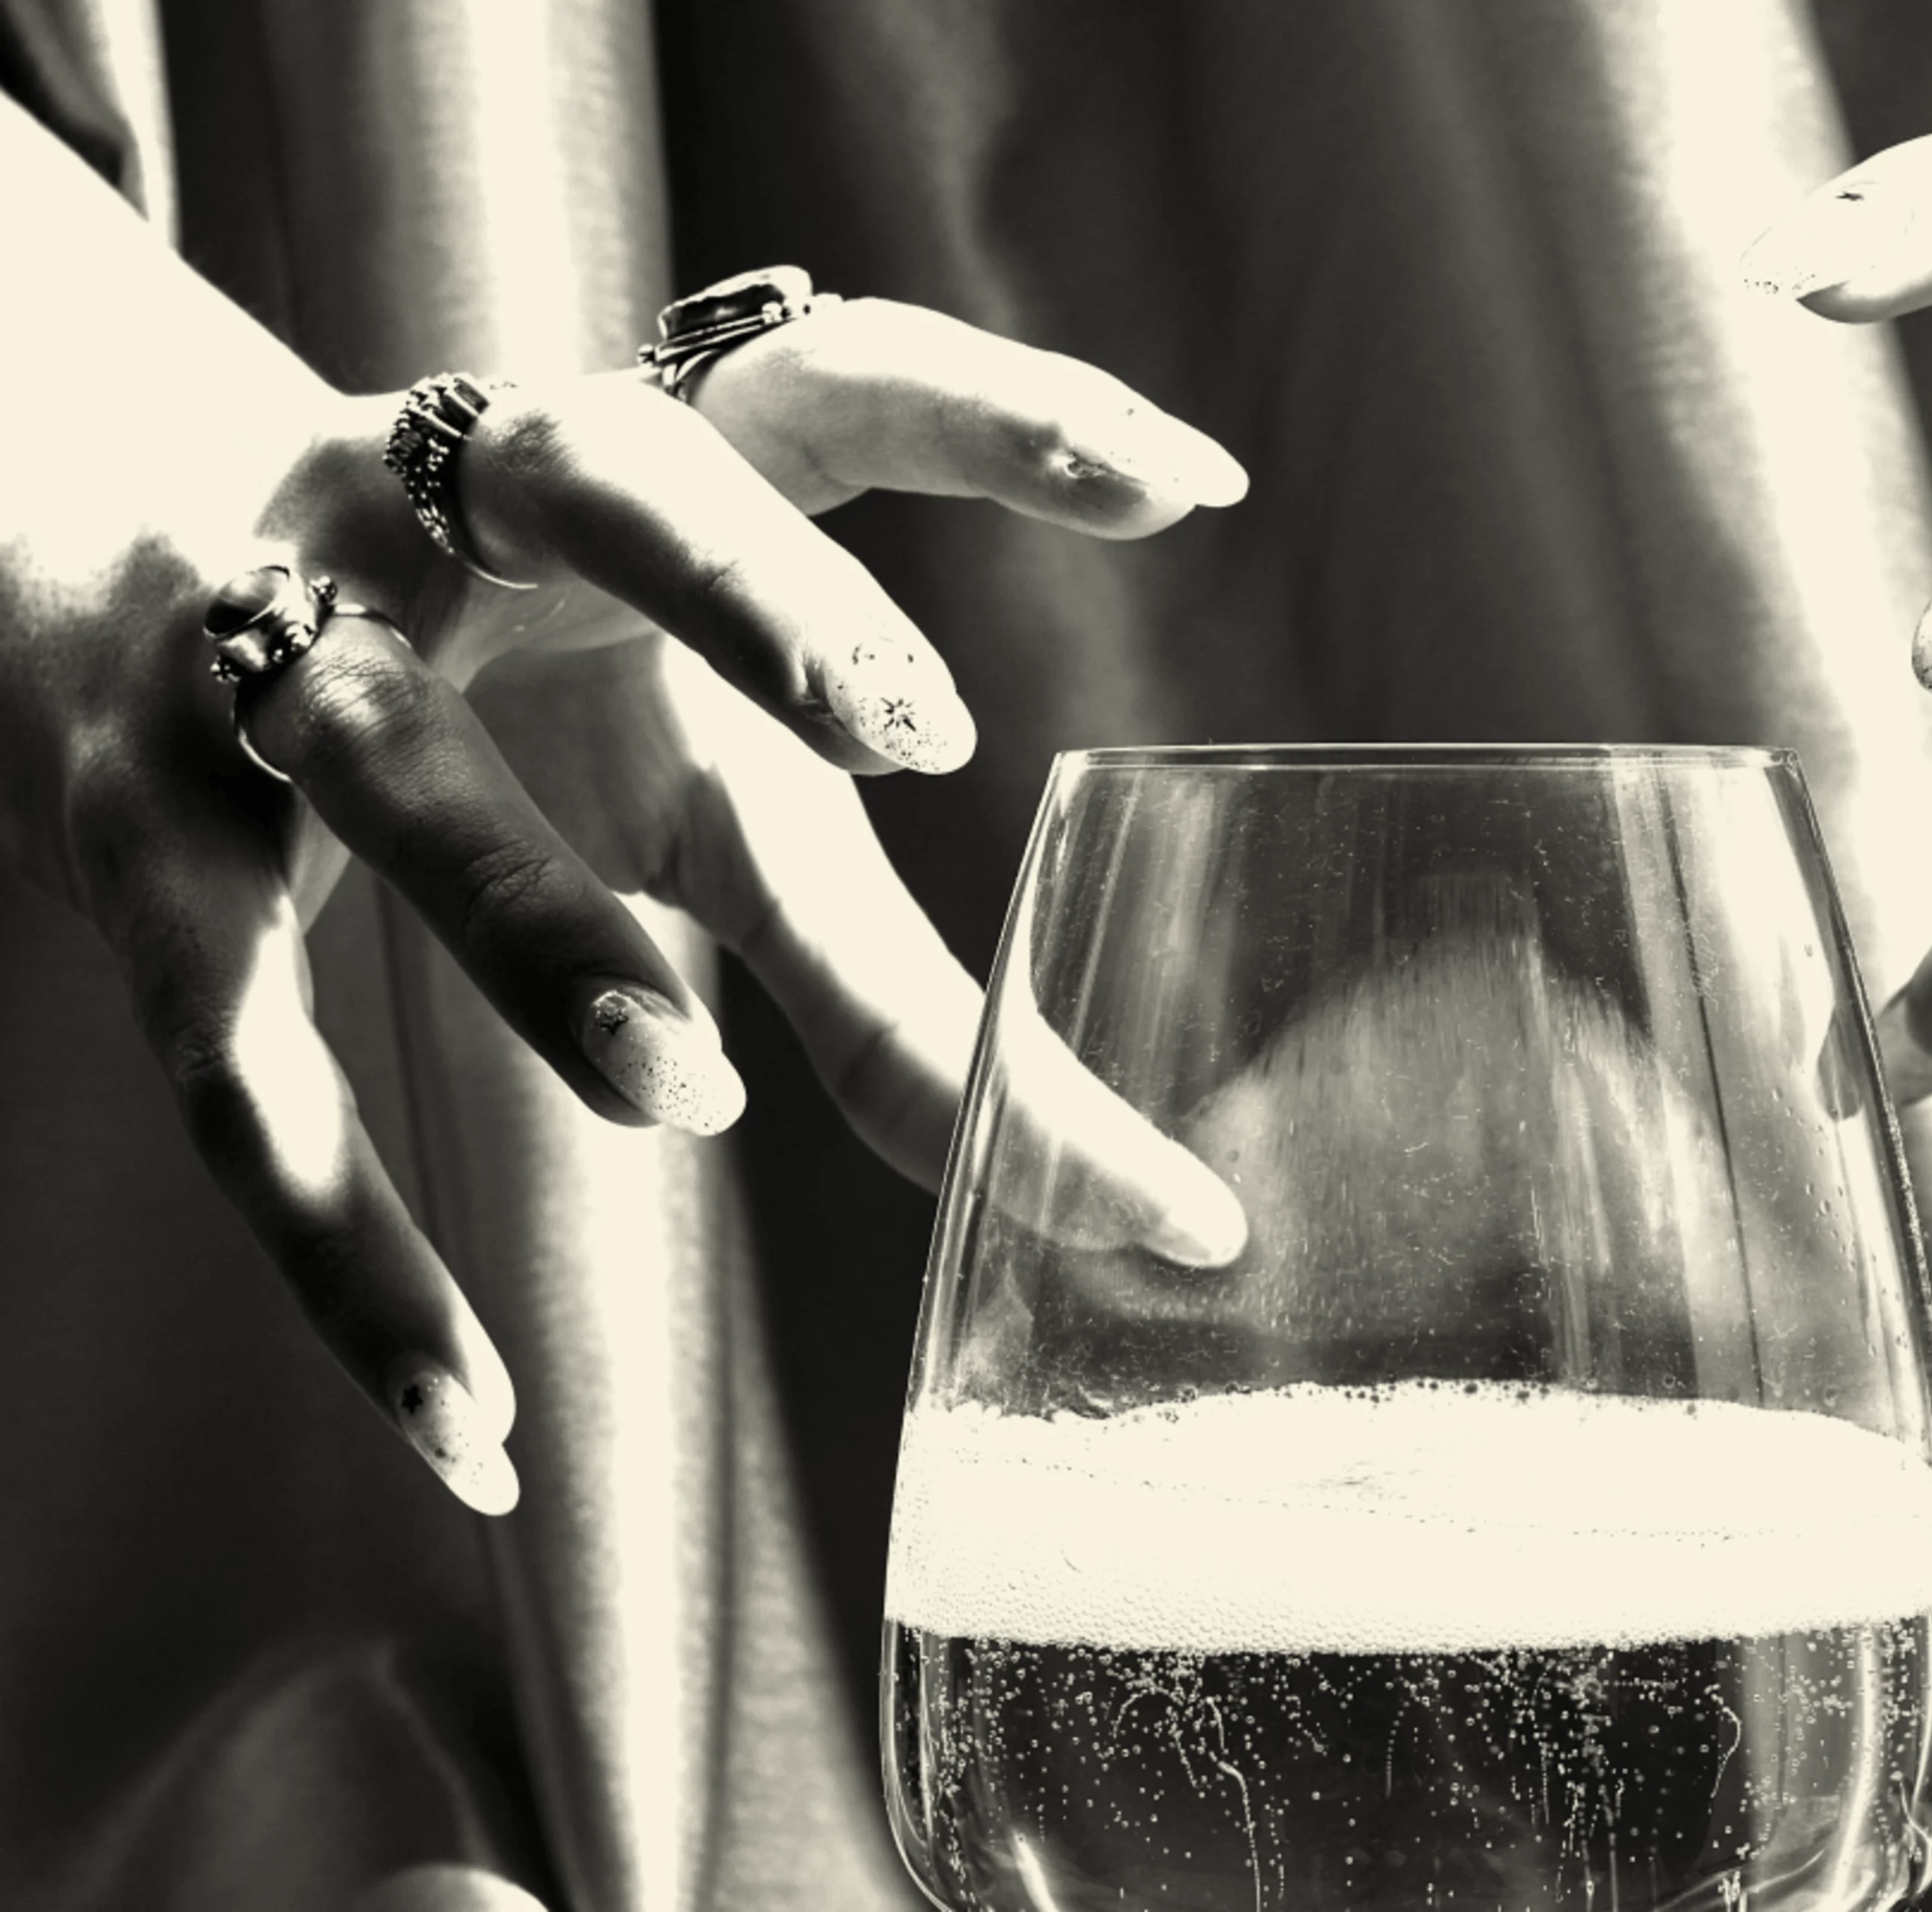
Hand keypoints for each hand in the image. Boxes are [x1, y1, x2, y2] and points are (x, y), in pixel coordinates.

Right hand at [0, 97, 1245, 1512]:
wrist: (98, 572)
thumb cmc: (509, 706)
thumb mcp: (695, 793)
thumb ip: (883, 979)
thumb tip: (1133, 1210)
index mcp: (623, 461)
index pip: (832, 377)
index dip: (998, 414)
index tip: (1184, 490)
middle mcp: (438, 506)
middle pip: (597, 486)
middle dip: (746, 594)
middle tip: (909, 735)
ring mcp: (256, 655)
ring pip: (384, 764)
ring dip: (533, 921)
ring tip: (691, 1090)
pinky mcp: (129, 847)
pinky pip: (234, 1064)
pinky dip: (349, 1257)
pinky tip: (483, 1435)